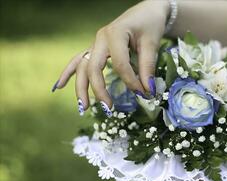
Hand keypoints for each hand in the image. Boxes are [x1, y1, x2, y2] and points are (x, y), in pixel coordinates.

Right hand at [52, 0, 168, 115]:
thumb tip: (147, 90)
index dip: (131, 81)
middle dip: (99, 90)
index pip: (120, 65)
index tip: (143, 93)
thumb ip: (148, 67)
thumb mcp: (152, 43)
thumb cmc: (150, 24)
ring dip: (81, 87)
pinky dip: (69, 73)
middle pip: (93, 68)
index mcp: (115, 34)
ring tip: (84, 106)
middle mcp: (100, 39)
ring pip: (82, 67)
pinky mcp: (96, 48)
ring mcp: (95, 43)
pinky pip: (78, 61)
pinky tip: (59, 86)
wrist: (146, 11)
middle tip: (108, 108)